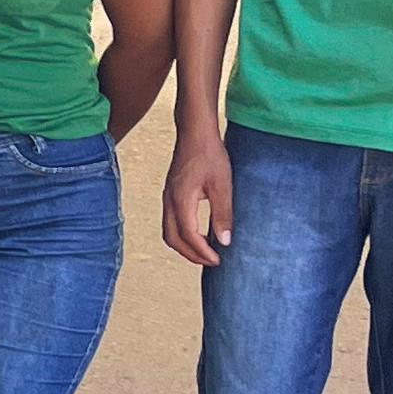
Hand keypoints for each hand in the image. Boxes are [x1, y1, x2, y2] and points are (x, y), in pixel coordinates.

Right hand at [162, 128, 234, 267]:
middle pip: (172, 238)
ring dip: (185, 246)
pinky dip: (182, 234)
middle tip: (211, 261)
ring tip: (205, 251)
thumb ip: (222, 214)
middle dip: (191, 254)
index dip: (202, 252)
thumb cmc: (209, 154)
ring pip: (168, 231)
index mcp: (181, 200)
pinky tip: (199, 233)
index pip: (188, 235)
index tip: (219, 260)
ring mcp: (167, 196)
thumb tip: (224, 241)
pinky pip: (170, 221)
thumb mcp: (222, 185)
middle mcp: (169, 200)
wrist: (195, 132)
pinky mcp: (170, 192)